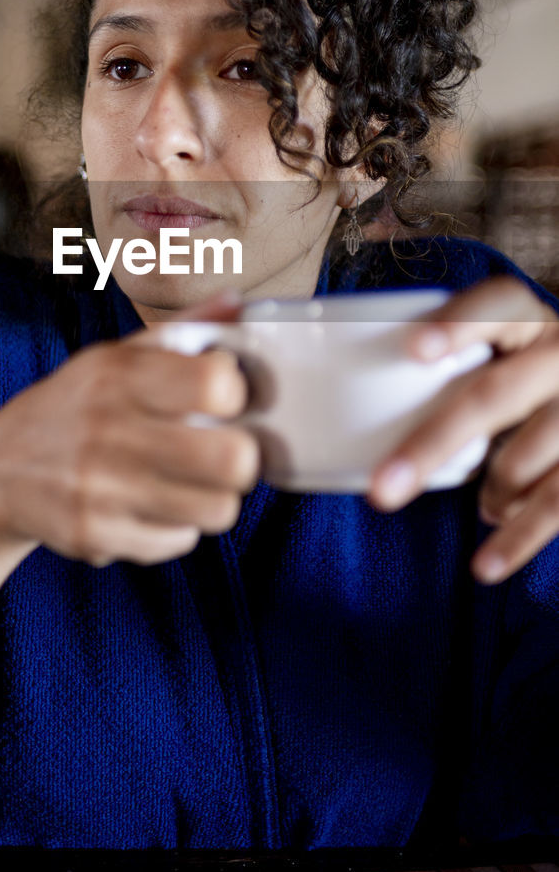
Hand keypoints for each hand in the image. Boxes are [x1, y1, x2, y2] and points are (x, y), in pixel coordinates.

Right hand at [0, 290, 259, 567]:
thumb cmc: (74, 407)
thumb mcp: (115, 358)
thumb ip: (183, 330)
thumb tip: (237, 303)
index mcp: (118, 373)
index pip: (216, 382)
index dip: (234, 393)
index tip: (221, 399)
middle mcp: (109, 428)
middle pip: (233, 459)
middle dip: (240, 458)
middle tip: (222, 452)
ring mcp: (101, 486)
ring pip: (218, 508)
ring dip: (214, 497)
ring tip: (191, 482)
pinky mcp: (96, 534)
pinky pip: (180, 540)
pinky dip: (176, 527)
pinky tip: (151, 505)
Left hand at [367, 276, 558, 583]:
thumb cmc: (526, 367)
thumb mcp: (505, 344)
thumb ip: (450, 358)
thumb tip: (339, 404)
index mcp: (529, 319)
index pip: (497, 306)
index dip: (458, 325)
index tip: (413, 351)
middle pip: (495, 395)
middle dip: (434, 443)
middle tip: (381, 489)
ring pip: (531, 453)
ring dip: (491, 490)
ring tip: (479, 509)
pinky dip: (520, 540)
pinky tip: (485, 564)